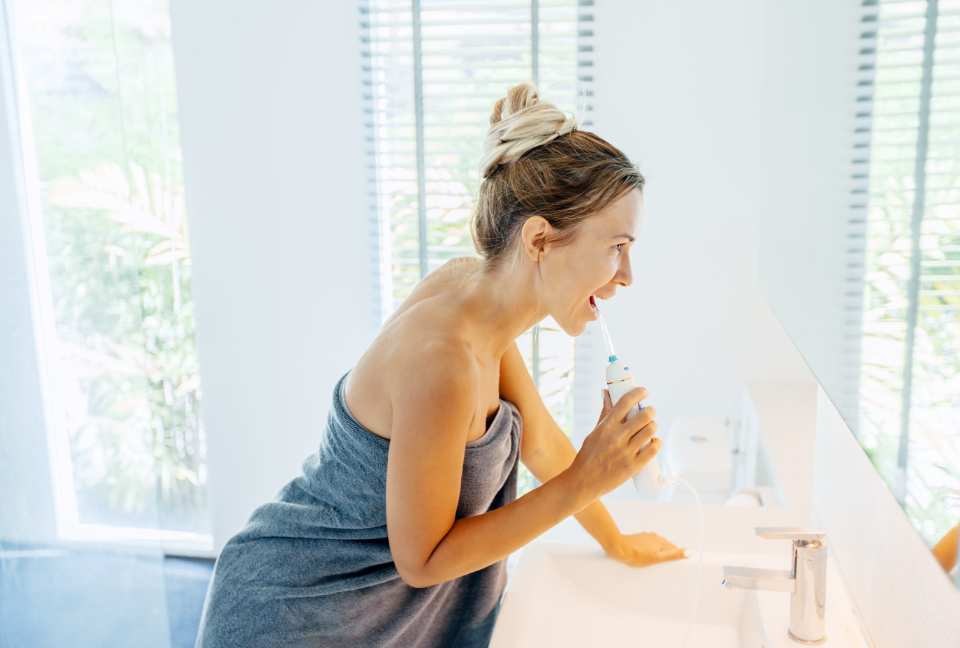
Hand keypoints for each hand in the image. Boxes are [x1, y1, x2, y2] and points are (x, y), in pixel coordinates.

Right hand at [563, 387, 660, 501]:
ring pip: (650, 430)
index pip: (625, 402)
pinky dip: (656, 442)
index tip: (644, 391)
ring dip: (653, 426)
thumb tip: (606, 393)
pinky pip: (653, 449)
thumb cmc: (588, 455)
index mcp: (606, 426)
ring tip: (650, 427)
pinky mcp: (633, 466)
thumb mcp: (594, 432)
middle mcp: (617, 437)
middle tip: (650, 412)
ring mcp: (626, 452)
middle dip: (650, 411)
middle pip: (644, 416)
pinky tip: (654, 441)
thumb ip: (604, 413)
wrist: (583, 481)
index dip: (638, 393)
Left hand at [602, 531, 686, 567]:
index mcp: (661, 541)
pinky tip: (644, 558)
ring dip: (657, 553)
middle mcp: (655, 536)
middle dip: (666, 556)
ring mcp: (645, 537)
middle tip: (664, 567)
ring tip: (654, 564)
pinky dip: (649, 551)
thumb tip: (689, 552)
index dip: (676, 557)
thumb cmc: (637, 555)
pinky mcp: (638, 539)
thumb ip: (673, 555)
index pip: (673, 549)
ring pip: (656, 546)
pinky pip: (647, 546)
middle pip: (665, 547)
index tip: (675, 567)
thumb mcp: (657, 558)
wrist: (618, 547)